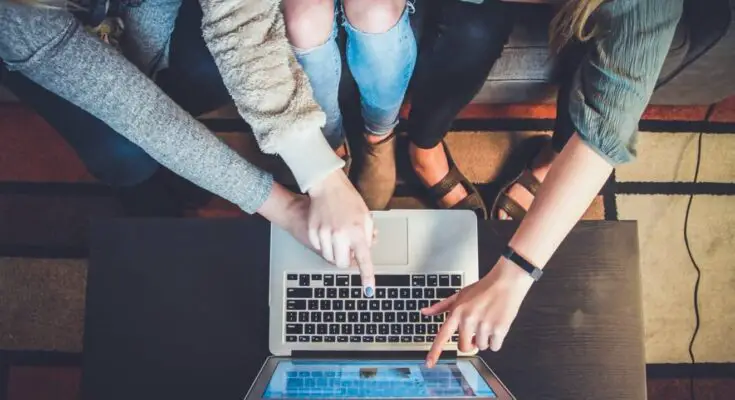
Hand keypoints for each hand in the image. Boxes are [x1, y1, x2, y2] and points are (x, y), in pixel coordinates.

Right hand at [307, 170, 375, 295]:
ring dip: (335, 252)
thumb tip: (367, 250)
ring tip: (338, 235)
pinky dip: (324, 244)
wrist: (327, 186)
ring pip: (329, 257)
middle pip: (342, 263)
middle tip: (348, 248)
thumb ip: (368, 236)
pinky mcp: (313, 232)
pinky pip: (319, 248)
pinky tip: (327, 230)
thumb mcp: (366, 216)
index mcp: (357, 232)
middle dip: (346, 259)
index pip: (364, 260)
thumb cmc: (348, 199)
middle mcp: (340, 235)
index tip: (369, 290)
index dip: (367, 277)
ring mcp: (324, 234)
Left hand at [423, 258, 534, 366]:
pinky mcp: (498, 329)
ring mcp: (483, 325)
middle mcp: (468, 320)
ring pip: (481, 347)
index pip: (442, 335)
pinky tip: (497, 325)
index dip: (435, 351)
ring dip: (485, 339)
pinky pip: (494, 347)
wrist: (506, 282)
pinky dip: (497, 340)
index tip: (429, 364)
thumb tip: (425, 312)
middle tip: (476, 332)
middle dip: (470, 343)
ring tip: (489, 322)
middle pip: (464, 347)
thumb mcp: (459, 295)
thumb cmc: (483, 288)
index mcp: (457, 312)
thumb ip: (441, 306)